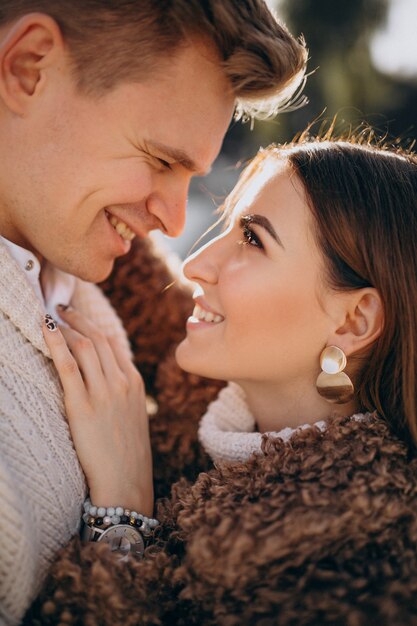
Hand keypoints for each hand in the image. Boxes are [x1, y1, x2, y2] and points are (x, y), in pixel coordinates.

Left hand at [43, 307, 153, 515]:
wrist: (127, 481)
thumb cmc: (127, 452)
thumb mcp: (132, 414)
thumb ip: (121, 391)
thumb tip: (103, 376)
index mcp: (133, 382)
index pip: (112, 342)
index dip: (92, 324)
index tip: (78, 316)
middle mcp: (121, 381)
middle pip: (97, 338)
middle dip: (78, 318)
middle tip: (61, 307)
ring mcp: (104, 393)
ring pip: (84, 347)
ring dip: (66, 326)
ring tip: (50, 317)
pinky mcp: (83, 407)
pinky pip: (68, 367)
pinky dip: (57, 344)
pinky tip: (46, 331)